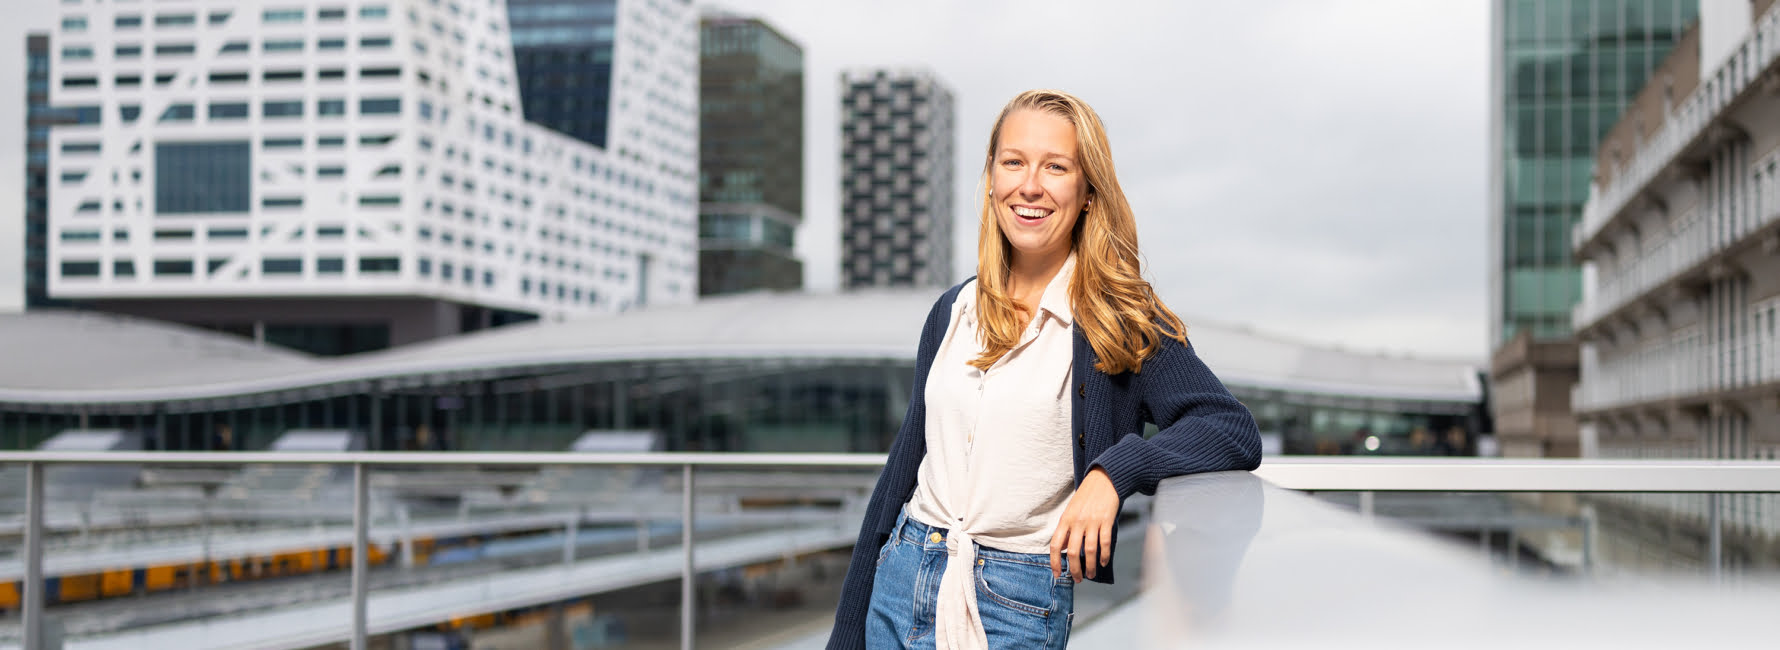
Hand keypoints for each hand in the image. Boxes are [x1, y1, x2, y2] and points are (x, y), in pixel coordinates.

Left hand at [1049, 467, 1118, 582]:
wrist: (1104, 479)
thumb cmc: (1086, 496)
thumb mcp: (1071, 510)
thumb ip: (1067, 529)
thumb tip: (1064, 548)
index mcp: (1065, 519)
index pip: (1056, 545)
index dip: (1055, 562)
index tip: (1057, 574)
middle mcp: (1077, 522)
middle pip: (1074, 552)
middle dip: (1075, 570)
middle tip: (1078, 579)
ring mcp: (1092, 521)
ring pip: (1090, 551)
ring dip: (1091, 566)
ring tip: (1091, 574)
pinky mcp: (1106, 521)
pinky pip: (1104, 543)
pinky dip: (1105, 556)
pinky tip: (1104, 562)